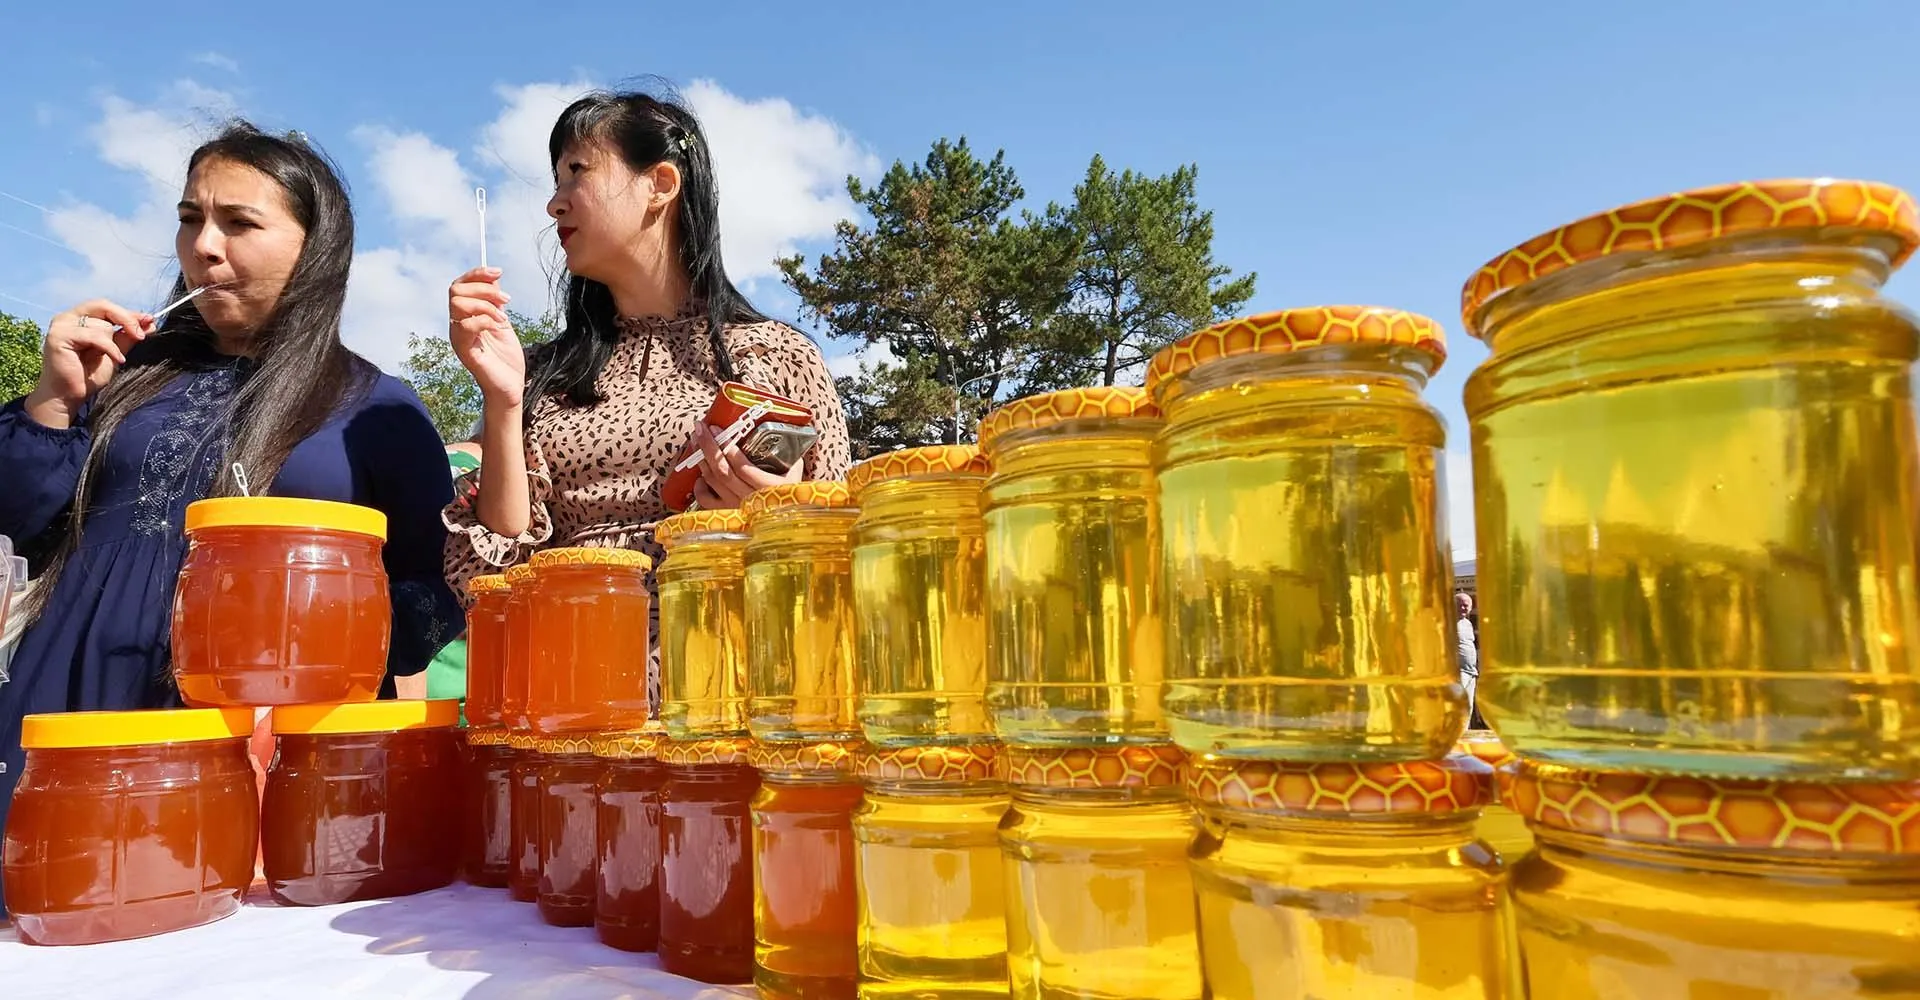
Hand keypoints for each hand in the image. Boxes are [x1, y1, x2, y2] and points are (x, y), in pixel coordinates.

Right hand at [26, 299, 154, 423]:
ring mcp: (61, 326)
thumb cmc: (88, 376)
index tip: (149, 320)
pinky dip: (110, 348)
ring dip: (114, 344)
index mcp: (79, 318)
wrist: (70, 396)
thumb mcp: (114, 353)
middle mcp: (68, 318)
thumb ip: (127, 336)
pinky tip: (117, 359)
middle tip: (141, 335)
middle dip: (126, 320)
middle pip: (103, 306)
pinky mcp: (59, 336)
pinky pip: (94, 336)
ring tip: (114, 358)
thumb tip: (148, 322)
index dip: (128, 314)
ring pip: (102, 324)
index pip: (106, 307)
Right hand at [449, 267, 525, 405]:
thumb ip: (494, 302)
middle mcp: (457, 324)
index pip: (460, 285)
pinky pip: (466, 325)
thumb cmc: (506, 358)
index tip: (498, 272)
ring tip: (504, 317)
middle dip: (484, 288)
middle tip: (506, 300)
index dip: (477, 274)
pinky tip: (499, 327)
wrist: (510, 385)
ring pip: (458, 304)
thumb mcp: (502, 322)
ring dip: (485, 304)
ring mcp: (458, 337)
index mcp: (465, 316)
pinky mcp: (464, 350)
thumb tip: (493, 278)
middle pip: (456, 290)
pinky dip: (485, 320)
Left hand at [691, 423, 804, 508]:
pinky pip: (704, 500)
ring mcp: (734, 509)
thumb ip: (788, 456)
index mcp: (767, 488)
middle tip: (700, 429)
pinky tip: (701, 476)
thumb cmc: (792, 500)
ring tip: (697, 443)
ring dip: (701, 460)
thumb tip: (781, 434)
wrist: (786, 528)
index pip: (742, 466)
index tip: (718, 429)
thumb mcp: (794, 475)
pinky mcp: (725, 516)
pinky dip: (699, 486)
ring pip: (711, 481)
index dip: (727, 446)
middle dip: (708, 446)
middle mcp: (748, 499)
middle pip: (721, 470)